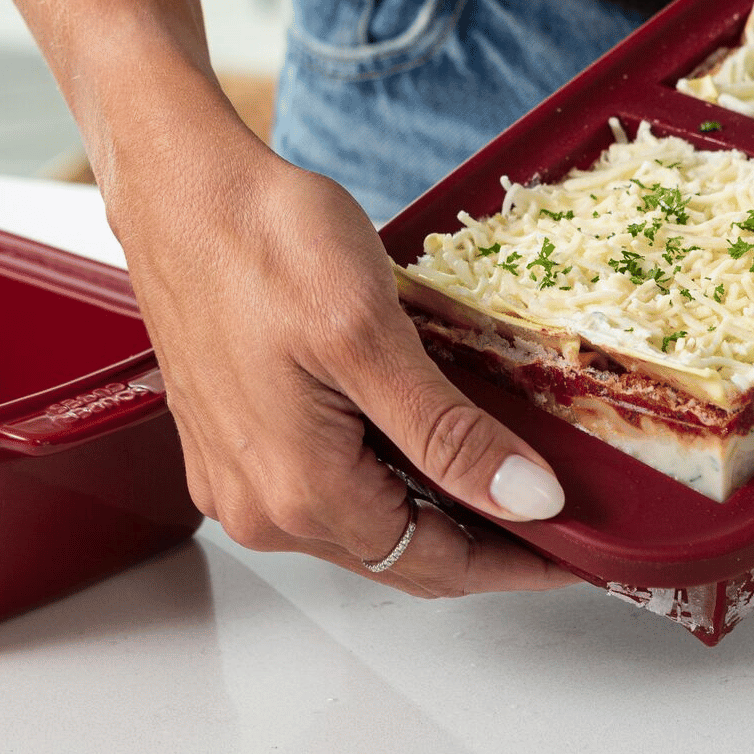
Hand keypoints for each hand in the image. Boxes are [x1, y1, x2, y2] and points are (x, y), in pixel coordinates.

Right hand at [108, 115, 577, 597]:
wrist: (182, 190)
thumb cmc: (264, 243)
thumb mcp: (373, 337)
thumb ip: (447, 434)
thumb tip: (524, 500)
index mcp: (300, 491)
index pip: (436, 563)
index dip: (514, 560)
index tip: (571, 548)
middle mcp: (260, 505)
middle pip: (398, 550)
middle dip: (478, 535)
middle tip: (545, 503)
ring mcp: (237, 475)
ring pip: (362, 518)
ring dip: (430, 501)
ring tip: (493, 462)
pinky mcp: (230, 440)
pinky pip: (322, 483)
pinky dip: (381, 471)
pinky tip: (417, 430)